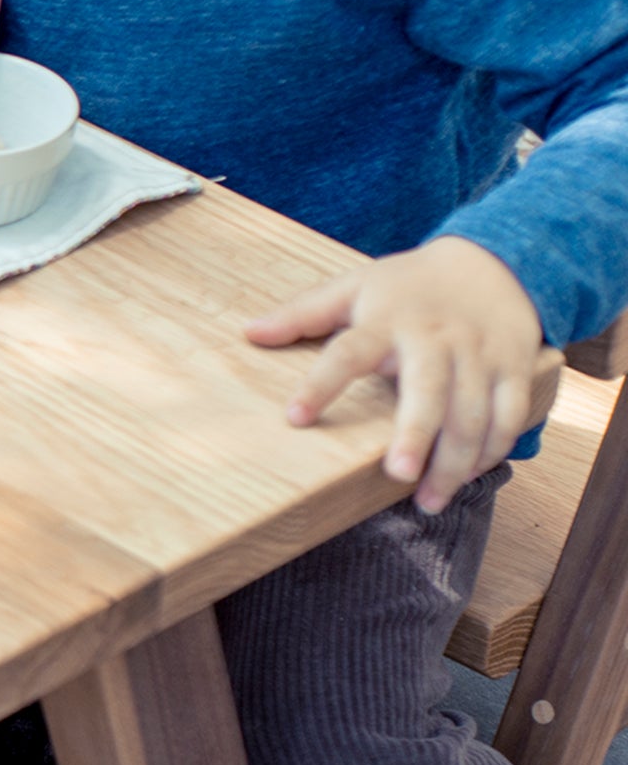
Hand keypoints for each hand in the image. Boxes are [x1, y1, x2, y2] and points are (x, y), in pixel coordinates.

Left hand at [246, 236, 546, 511]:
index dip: (321, 383)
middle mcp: (436, 338)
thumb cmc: (409, 285)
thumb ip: (304, 313)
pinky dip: (495, 447)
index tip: (293, 417)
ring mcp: (480, 355)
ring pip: (474, 412)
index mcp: (387, 320)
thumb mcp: (354, 287)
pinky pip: (510, 413)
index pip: (347, 352)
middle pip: (428, 390)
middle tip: (397, 476)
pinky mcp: (515, 368)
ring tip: (430, 501)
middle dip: (416, 434)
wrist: (493, 263)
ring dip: (456, 459)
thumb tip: (249, 332)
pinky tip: (471, 475)